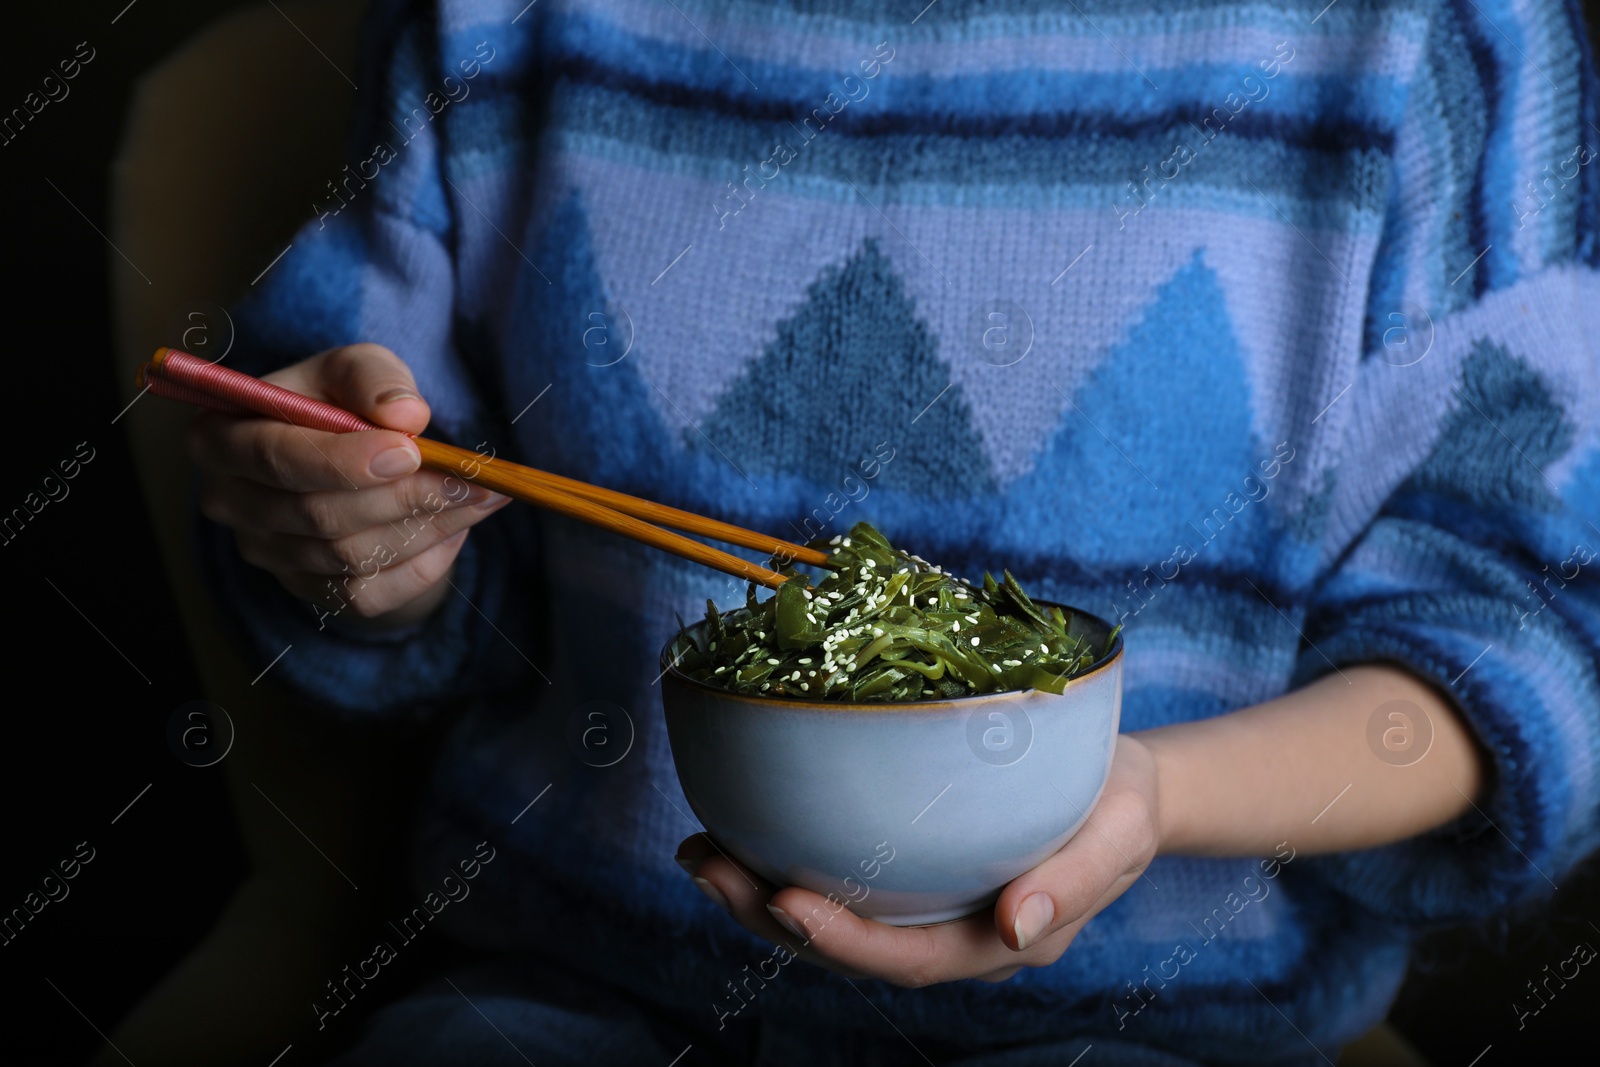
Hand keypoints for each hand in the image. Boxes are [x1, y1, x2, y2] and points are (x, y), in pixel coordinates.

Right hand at [188, 343, 509, 630]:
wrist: (350, 455)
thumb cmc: (341, 402)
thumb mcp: (355, 369)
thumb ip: (375, 378)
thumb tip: (406, 415)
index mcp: (222, 437)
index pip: (275, 458)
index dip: (342, 461)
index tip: (410, 452)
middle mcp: (231, 502)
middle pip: (318, 515)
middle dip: (405, 497)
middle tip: (473, 479)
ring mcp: (266, 553)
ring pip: (350, 557)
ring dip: (426, 528)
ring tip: (482, 497)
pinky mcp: (306, 590)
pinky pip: (368, 595)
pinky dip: (421, 565)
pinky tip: (456, 529)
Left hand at [676, 734, 1158, 986]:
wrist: (1124, 784)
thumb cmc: (1121, 804)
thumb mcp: (1118, 834)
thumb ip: (1076, 883)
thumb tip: (1016, 927)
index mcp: (996, 941)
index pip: (907, 959)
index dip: (840, 939)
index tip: (780, 899)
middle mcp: (948, 933)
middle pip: (850, 947)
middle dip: (768, 917)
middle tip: (705, 864)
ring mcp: (925, 905)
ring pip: (832, 918)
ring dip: (758, 892)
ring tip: (699, 851)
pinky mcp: (911, 868)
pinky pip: (842, 878)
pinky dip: (786, 857)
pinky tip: (741, 824)